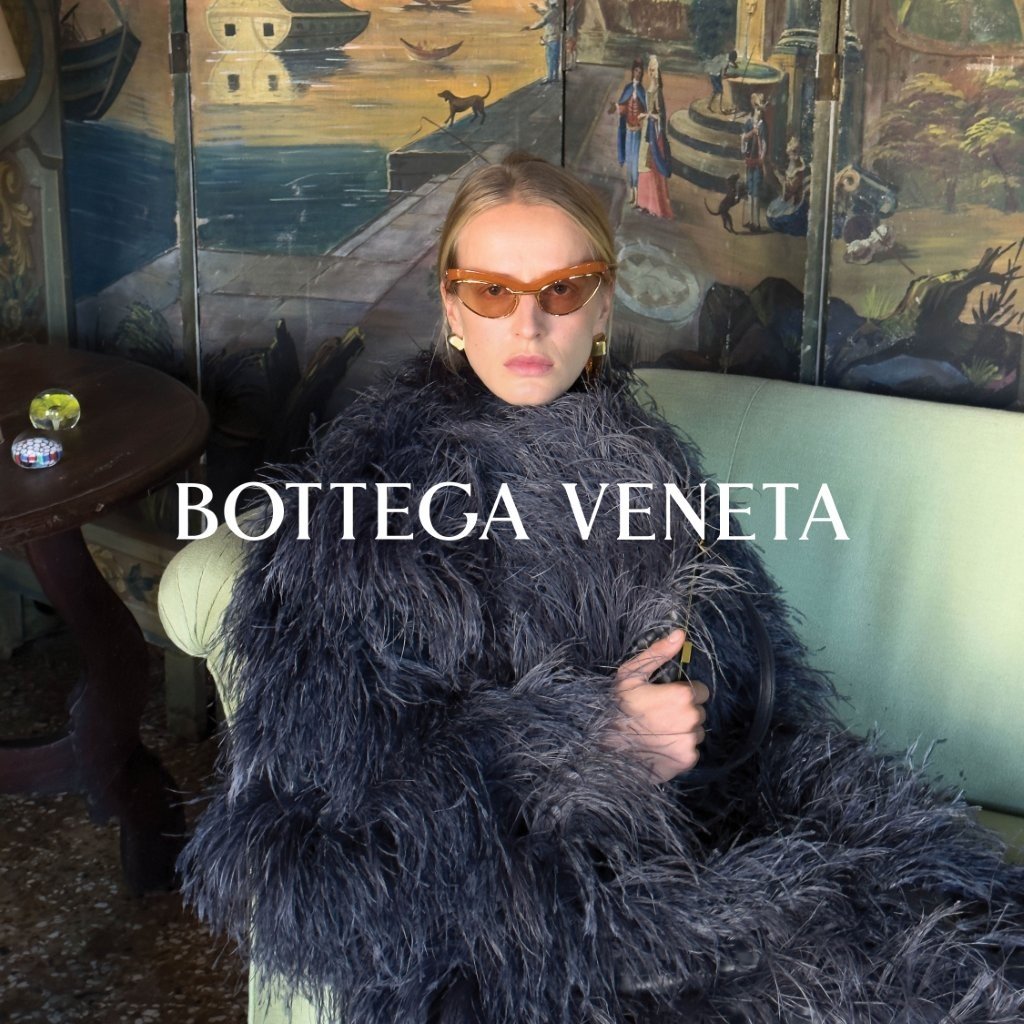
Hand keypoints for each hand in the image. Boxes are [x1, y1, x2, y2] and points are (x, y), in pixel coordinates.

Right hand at [609, 629, 708, 783]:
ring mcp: (690, 741)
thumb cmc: (616, 708)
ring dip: (683, 731)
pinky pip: (690, 750)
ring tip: (659, 732)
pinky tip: (660, 746)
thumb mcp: (631, 675)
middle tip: (660, 715)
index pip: (701, 691)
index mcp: (682, 695)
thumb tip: (680, 634)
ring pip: (696, 732)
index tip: (667, 698)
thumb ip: (659, 653)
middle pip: (698, 712)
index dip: (684, 693)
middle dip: (684, 712)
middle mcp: (691, 718)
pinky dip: (679, 748)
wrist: (606, 749)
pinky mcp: (687, 759)